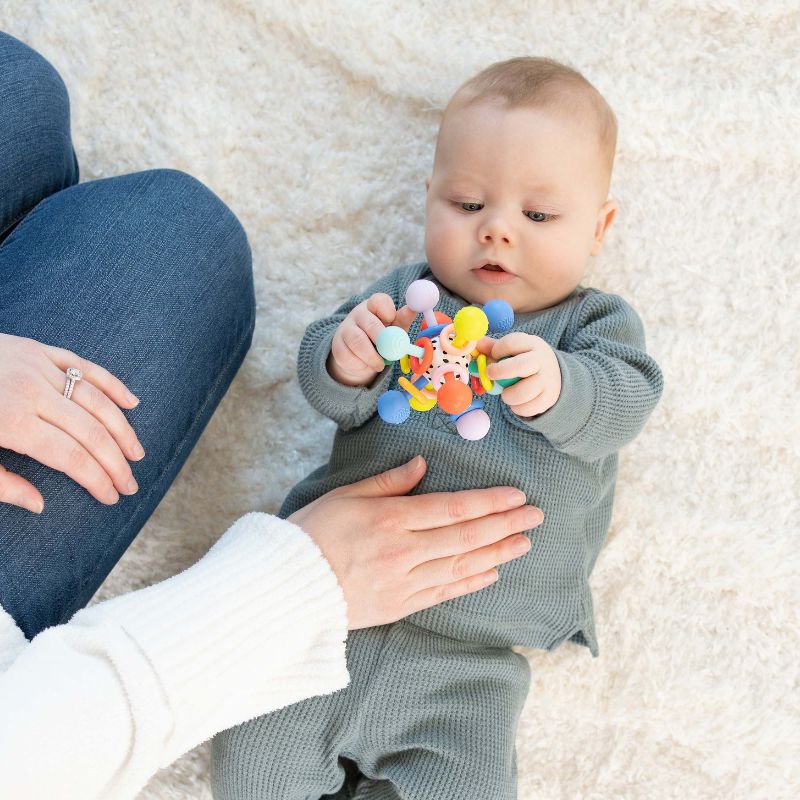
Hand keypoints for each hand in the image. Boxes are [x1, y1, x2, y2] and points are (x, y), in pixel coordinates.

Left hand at [0, 334, 144, 512]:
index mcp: (10, 421)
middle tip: (131, 485)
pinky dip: (111, 383)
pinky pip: (84, 365)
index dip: (97, 480)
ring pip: (96, 399)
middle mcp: (30, 390)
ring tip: (136, 453)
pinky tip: (132, 403)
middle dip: (115, 462)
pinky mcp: (36, 348)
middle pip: (90, 431)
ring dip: (121, 428)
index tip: (111, 498)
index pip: (72, 457)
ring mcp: (35, 364)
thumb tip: (40, 504)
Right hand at [289, 455, 543, 628]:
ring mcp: (405, 582)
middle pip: (466, 537)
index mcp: (392, 520)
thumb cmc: (312, 533)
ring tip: (524, 543)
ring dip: (497, 553)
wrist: (286, 587)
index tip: (516, 496)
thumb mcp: (346, 495)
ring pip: (462, 566)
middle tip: (536, 516)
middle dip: (505, 525)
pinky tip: (491, 573)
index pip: (453, 509)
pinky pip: (444, 593)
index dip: (488, 502)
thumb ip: (388, 482)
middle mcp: (405, 551)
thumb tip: (422, 465)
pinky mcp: (400, 605)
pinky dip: (471, 583)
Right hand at [327, 293, 416, 386]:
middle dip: (382, 338)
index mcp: (374, 306)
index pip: (378, 301)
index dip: (387, 310)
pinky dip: (360, 364)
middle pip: (369, 323)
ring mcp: (345, 329)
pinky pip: (348, 356)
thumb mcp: (395, 327)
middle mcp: (358, 314)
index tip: (392, 321)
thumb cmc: (382, 337)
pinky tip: (365, 365)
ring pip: (357, 341)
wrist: (361, 355)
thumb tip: (414, 309)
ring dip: (371, 356)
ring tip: (380, 365)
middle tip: (391, 352)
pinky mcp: (337, 347)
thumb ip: (403, 319)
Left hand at [482, 332, 561, 417]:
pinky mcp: (548, 399)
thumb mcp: (515, 349)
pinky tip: (517, 402)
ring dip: (507, 395)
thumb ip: (494, 347)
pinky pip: (526, 409)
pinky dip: (516, 408)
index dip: (496, 351)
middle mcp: (542, 361)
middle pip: (520, 366)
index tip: (493, 357)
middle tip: (490, 375)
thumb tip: (477, 345)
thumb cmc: (526, 360)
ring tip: (507, 393)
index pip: (511, 343)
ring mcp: (547, 381)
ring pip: (522, 392)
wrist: (555, 375)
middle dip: (499, 372)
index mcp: (532, 344)